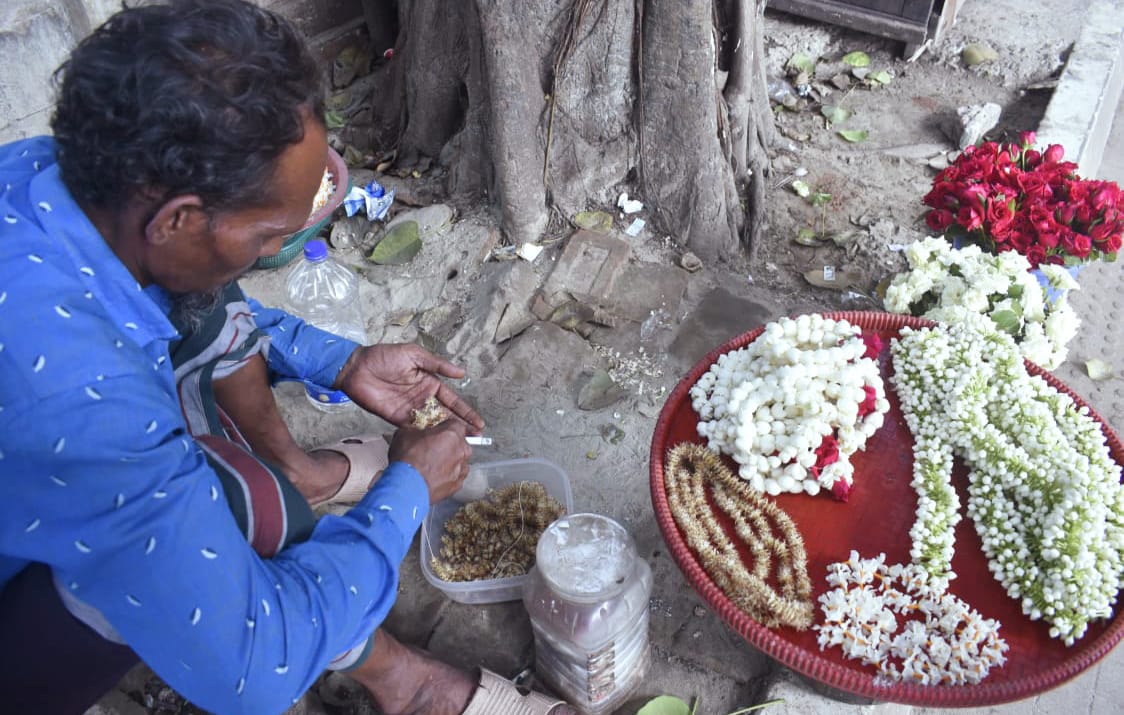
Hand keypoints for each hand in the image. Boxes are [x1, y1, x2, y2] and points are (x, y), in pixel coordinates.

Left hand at [335, 344, 484, 430]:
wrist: (357, 368)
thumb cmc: (384, 356)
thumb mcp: (414, 355)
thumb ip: (437, 364)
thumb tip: (461, 372)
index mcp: (429, 382)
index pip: (452, 400)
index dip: (465, 411)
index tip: (478, 422)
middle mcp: (423, 398)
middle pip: (446, 415)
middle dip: (460, 426)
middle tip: (475, 438)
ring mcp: (411, 410)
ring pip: (433, 425)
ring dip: (446, 434)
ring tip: (461, 445)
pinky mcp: (397, 418)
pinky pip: (415, 429)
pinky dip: (426, 437)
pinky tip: (437, 445)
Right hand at [388, 421, 470, 503]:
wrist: (405, 487)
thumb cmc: (407, 460)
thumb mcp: (405, 433)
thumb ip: (415, 429)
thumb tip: (413, 430)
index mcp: (452, 434)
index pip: (455, 424)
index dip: (444, 427)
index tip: (437, 431)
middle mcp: (461, 450)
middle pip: (459, 443)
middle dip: (448, 444)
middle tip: (432, 448)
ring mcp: (461, 469)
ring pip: (459, 461)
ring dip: (449, 461)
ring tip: (432, 465)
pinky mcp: (457, 485)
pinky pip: (455, 476)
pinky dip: (447, 476)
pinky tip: (433, 477)